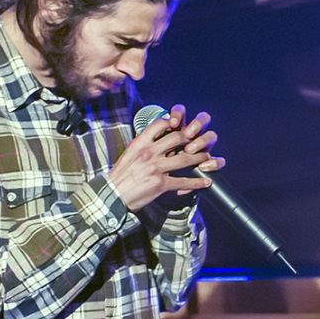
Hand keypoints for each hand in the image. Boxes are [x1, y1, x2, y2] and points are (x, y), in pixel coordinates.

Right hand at [108, 104, 224, 211]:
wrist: (111, 196)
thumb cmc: (120, 176)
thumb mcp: (129, 154)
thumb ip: (144, 146)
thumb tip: (158, 141)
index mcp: (140, 143)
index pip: (160, 124)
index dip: (174, 122)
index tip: (182, 124)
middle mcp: (149, 152)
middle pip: (178, 138)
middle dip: (192, 138)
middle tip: (200, 140)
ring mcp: (156, 168)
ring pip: (186, 158)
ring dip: (200, 158)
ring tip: (208, 158)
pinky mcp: (160, 184)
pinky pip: (184, 181)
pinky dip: (197, 182)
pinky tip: (206, 182)